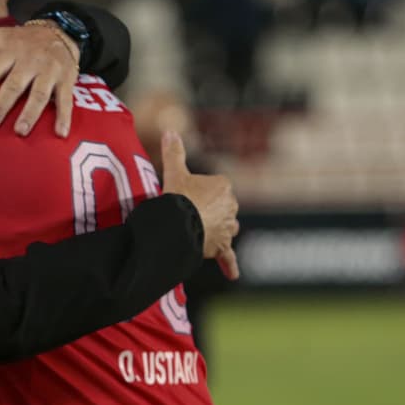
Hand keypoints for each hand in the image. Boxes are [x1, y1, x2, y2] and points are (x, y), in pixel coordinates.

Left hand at [0, 22, 78, 137]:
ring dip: (30, 114)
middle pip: (15, 84)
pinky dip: (64, 117)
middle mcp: (31, 61)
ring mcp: (50, 72)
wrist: (61, 31)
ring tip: (20, 131)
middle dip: (3, 103)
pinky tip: (60, 133)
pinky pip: (66, 101)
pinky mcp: (67, 81)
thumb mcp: (0, 34)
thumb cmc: (23, 41)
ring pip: (39, 94)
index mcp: (11, 51)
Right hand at [158, 131, 239, 279]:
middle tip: (189, 213)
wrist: (178, 224)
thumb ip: (174, 152)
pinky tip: (233, 275)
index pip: (216, 187)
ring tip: (202, 232)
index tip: (186, 195)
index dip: (201, 192)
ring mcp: (227, 229)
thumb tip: (170, 129)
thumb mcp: (174, 171)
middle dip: (210, 211)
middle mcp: (231, 208)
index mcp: (223, 186)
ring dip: (218, 231)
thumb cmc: (177, 197)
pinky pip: (227, 257)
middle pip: (223, 208)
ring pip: (227, 229)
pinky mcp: (221, 246)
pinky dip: (230, 265)